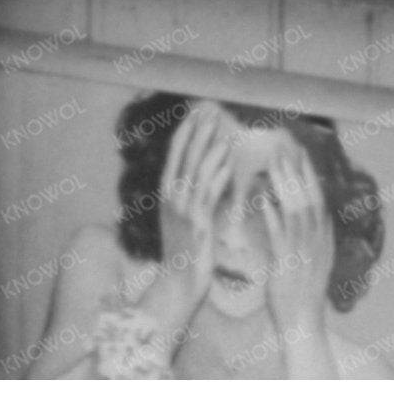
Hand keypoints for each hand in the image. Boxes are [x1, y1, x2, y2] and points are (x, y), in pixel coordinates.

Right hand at [143, 103, 236, 328]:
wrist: (179, 281)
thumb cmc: (183, 249)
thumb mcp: (180, 216)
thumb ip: (188, 193)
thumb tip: (200, 170)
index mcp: (166, 192)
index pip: (174, 154)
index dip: (186, 133)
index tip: (196, 114)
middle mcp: (171, 198)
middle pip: (184, 158)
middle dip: (197, 135)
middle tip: (210, 113)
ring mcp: (183, 210)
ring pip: (196, 173)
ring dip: (209, 151)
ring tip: (222, 133)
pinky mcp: (197, 223)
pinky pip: (208, 194)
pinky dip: (217, 175)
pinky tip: (227, 163)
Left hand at [262, 147, 339, 368]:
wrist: (303, 323)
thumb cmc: (301, 291)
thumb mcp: (311, 257)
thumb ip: (305, 233)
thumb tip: (292, 207)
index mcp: (324, 238)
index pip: (318, 197)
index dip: (308, 173)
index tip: (298, 151)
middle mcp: (317, 241)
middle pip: (309, 198)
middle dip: (297, 171)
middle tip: (285, 146)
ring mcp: (304, 252)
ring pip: (297, 211)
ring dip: (285, 186)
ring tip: (273, 164)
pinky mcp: (288, 265)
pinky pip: (280, 235)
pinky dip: (273, 216)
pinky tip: (262, 200)